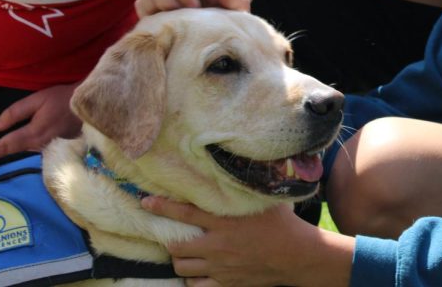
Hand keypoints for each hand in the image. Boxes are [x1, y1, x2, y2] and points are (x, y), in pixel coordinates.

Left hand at [0, 82, 80, 163]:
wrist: (90, 104)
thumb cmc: (63, 99)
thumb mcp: (36, 99)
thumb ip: (14, 113)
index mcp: (32, 133)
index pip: (5, 146)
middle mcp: (40, 145)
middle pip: (14, 150)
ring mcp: (50, 148)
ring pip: (26, 149)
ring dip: (15, 147)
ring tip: (2, 146)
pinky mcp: (58, 148)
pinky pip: (38, 148)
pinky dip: (29, 145)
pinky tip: (32, 137)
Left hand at [141, 197, 353, 286]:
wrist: (296, 256)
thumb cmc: (283, 223)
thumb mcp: (263, 200)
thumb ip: (244, 189)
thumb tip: (235, 167)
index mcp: (225, 222)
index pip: (184, 213)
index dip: (161, 207)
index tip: (145, 202)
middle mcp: (217, 245)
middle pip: (176, 246)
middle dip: (168, 240)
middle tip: (169, 234)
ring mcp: (220, 267)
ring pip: (183, 268)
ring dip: (180, 260)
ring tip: (184, 252)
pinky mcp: (227, 283)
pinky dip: (193, 281)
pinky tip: (198, 272)